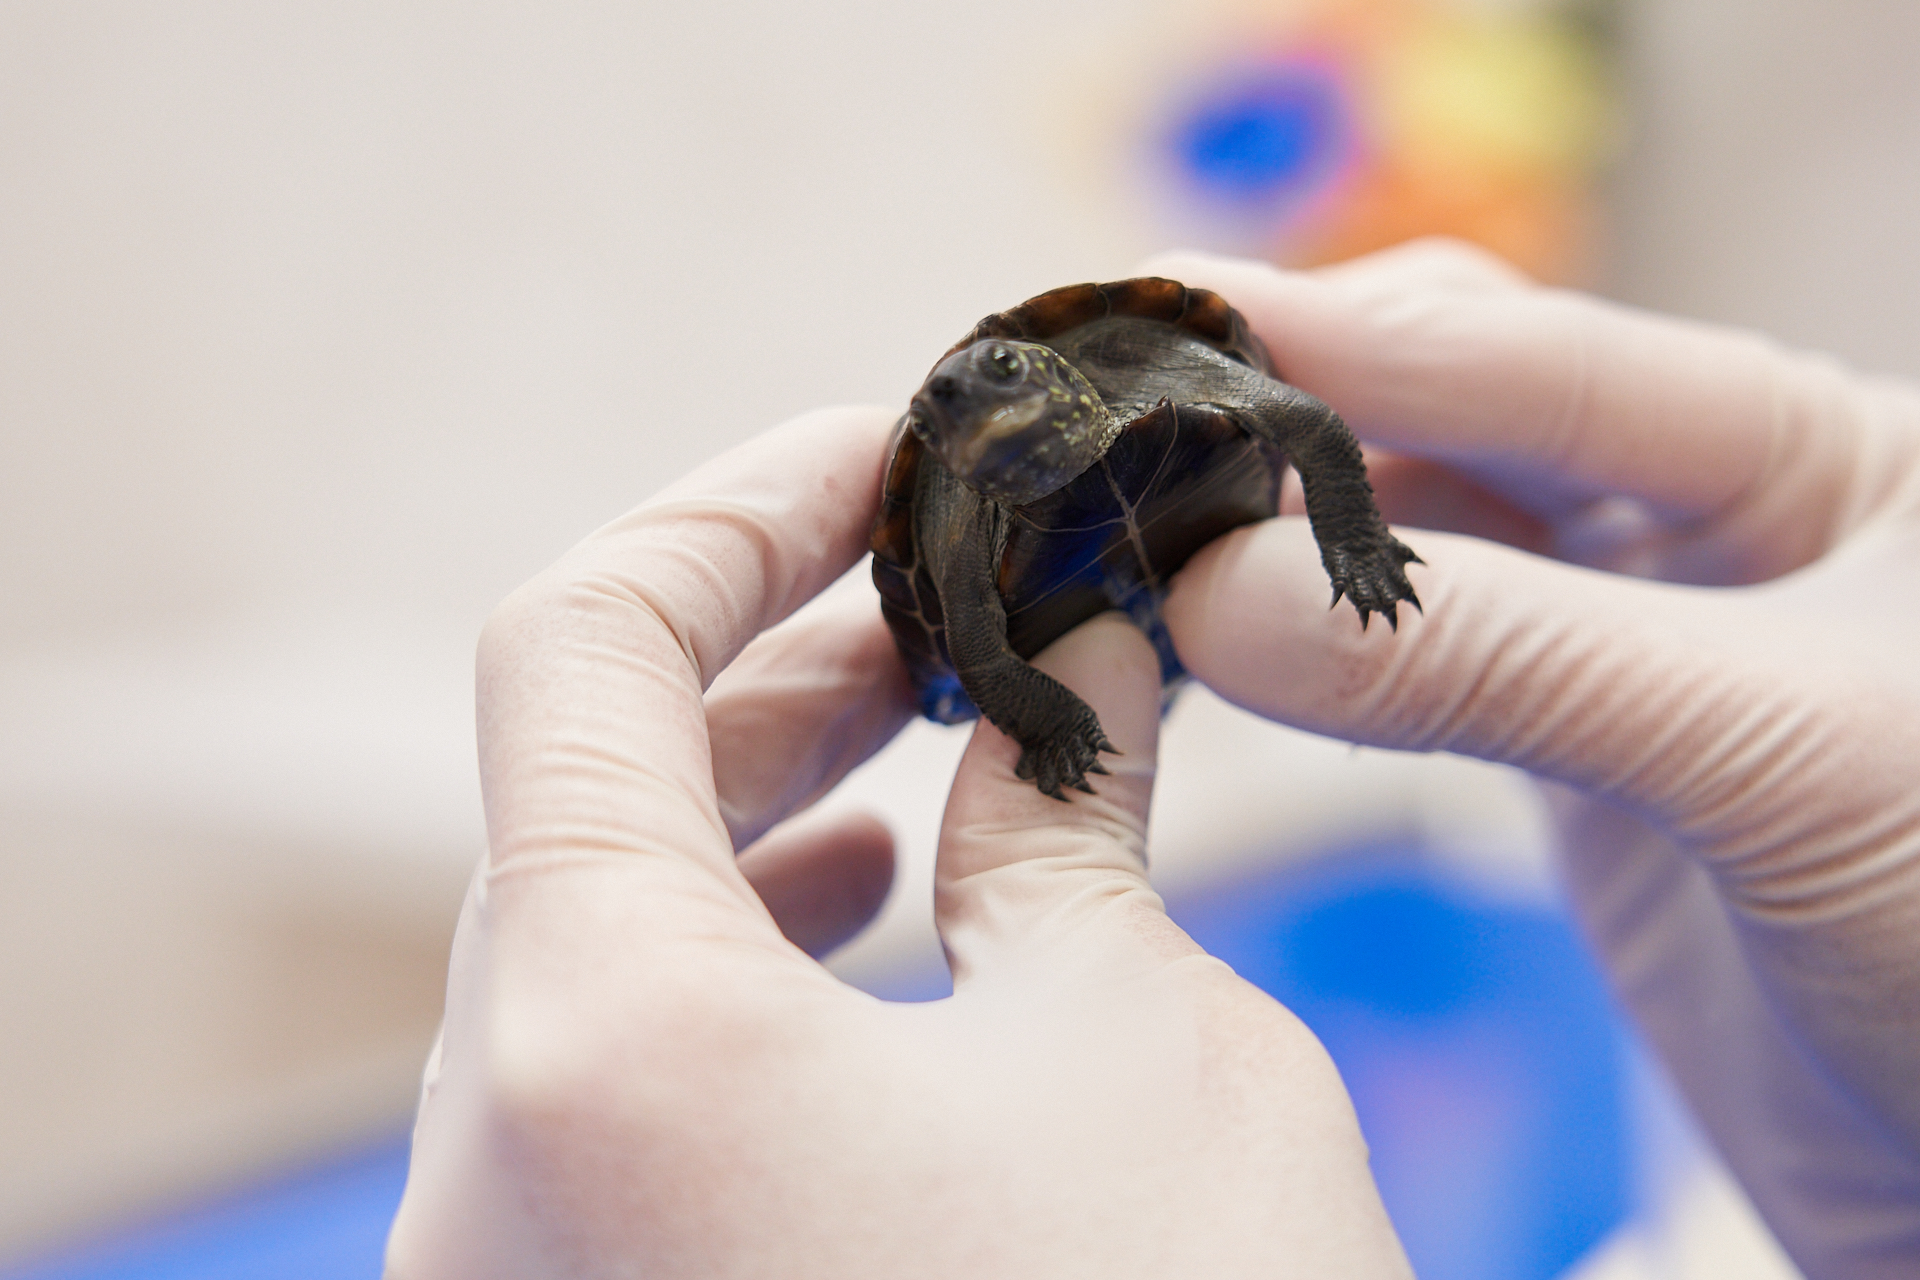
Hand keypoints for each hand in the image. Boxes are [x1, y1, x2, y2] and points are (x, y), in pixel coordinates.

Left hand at [383, 407, 1410, 1277]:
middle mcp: (489, 1164)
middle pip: (578, 784)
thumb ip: (1073, 806)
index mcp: (598, 1045)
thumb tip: (1094, 638)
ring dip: (750, 791)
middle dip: (770, 647)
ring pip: (589, 926)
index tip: (895, 456)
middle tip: (939, 573)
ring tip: (922, 709)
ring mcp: (516, 1261)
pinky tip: (865, 902)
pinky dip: (729, 942)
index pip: (580, 642)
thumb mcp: (1143, 1043)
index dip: (745, 506)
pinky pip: (607, 1064)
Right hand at [1151, 241, 1919, 1279]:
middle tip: (1114, 429)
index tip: (1162, 323)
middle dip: (1289, 417)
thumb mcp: (1773, 756)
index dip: (1341, 334)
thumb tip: (1214, 596)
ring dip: (1276, 535)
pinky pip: (1419, 659)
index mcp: (1818, 448)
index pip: (1541, 359)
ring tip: (1129, 532)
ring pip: (1422, 536)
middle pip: (1463, 416)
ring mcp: (1641, 629)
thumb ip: (1505, 657)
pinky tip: (1212, 641)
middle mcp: (1723, 510)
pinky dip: (1309, 651)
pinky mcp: (1581, 745)